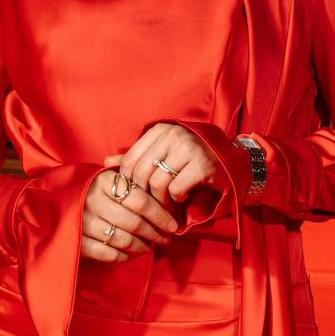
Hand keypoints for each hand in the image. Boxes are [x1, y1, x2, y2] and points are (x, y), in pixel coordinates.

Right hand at [80, 167, 178, 262]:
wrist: (57, 202)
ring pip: (123, 240)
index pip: (141, 201)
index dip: (161, 215)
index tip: (173, 225)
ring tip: (150, 246)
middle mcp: (91, 200)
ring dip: (142, 246)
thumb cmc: (95, 189)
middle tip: (166, 239)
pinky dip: (123, 256)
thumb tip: (166, 190)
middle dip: (155, 234)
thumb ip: (134, 179)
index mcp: (103, 181)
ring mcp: (82, 221)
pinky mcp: (76, 240)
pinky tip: (131, 254)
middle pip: (134, 222)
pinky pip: (107, 253)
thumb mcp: (110, 178)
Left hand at [103, 122, 221, 217]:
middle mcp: (174, 136)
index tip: (133, 193)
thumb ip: (136, 157)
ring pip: (158, 182)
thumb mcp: (161, 153)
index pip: (130, 159)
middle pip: (141, 172)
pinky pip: (176, 188)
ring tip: (165, 204)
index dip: (127, 181)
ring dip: (160, 200)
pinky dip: (176, 198)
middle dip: (143, 194)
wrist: (227, 159)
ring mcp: (189, 149)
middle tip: (149, 204)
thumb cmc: (188, 158)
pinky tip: (181, 197)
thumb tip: (106, 162)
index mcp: (160, 131)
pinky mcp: (203, 165)